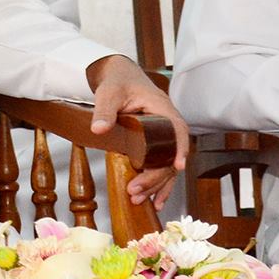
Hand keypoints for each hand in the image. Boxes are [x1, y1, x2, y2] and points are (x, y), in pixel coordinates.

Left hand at [86, 55, 189, 207]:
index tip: (176, 167)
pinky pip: (162, 166)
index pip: (178, 130)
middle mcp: (168, 124)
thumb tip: (98, 129)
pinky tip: (155, 200)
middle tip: (136, 190)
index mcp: (163, 109)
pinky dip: (159, 183)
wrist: (119, 78)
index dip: (179, 149)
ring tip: (140, 199)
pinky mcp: (157, 145)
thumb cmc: (118, 82)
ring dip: (157, 184)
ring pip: (167, 165)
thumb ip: (104, 111)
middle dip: (157, 176)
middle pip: (171, 154)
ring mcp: (164, 136)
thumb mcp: (109, 93)